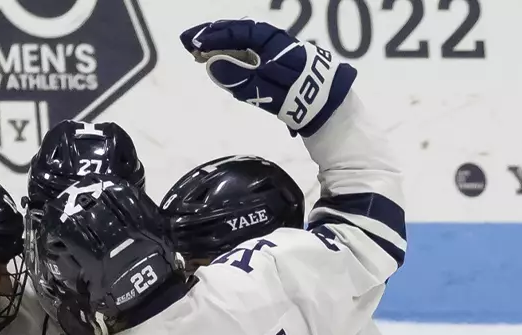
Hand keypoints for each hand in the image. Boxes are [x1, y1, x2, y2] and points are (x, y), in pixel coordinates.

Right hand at [180, 19, 353, 135]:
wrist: (333, 114)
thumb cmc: (305, 101)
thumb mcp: (271, 92)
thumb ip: (242, 79)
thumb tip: (212, 63)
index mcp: (278, 45)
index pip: (243, 33)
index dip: (217, 36)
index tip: (194, 42)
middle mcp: (277, 45)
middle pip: (241, 33)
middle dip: (214, 36)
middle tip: (188, 42)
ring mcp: (277, 56)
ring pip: (244, 44)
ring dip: (220, 46)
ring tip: (197, 52)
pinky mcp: (277, 69)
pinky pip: (249, 56)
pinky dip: (231, 56)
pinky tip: (218, 61)